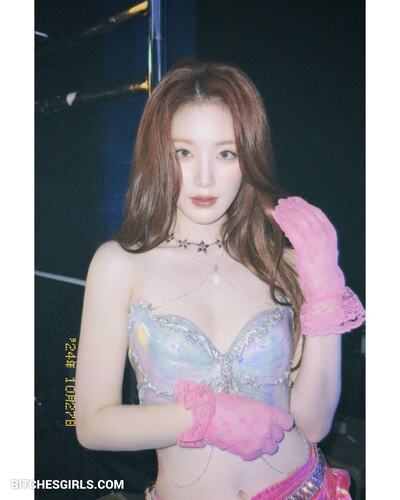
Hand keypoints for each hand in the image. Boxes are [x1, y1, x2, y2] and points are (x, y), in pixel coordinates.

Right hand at [174, 380, 292, 459]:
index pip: (287, 421)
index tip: (277, 420)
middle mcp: (267, 430)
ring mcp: (259, 444)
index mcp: (269, 414)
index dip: (282, 421)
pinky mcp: (249, 453)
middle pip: (279, 436)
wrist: (210, 417)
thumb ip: (260, 411)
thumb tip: (263, 416)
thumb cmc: (227, 404)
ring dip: (265, 442)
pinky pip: (256, 454)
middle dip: (272, 431)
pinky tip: (243, 442)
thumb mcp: (248, 402)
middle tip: (261, 427)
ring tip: (254, 436)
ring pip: (271, 448)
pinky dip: (252, 449)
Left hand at [271, 196, 343, 299]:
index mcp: (330, 231)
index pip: (315, 211)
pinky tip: (277, 219)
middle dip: (292, 206)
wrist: (325, 284)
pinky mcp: (305, 248)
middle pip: (306, 213)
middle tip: (281, 202)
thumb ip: (318, 234)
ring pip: (298, 220)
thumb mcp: (325, 246)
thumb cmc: (322, 266)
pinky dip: (284, 222)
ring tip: (277, 209)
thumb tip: (304, 222)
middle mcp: (324, 234)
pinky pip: (292, 230)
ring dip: (286, 212)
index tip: (292, 199)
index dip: (303, 203)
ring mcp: (315, 241)